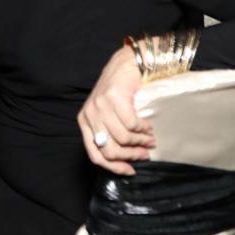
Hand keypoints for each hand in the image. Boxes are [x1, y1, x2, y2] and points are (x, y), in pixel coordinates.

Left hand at [77, 46, 153, 175]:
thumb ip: (111, 134)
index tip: (130, 171)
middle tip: (145, 153)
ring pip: (123, 139)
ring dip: (141, 141)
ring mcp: (100, 105)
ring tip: (150, 139)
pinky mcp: (113, 98)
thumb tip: (125, 162)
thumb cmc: (120, 91)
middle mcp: (89, 114)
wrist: (128, 63)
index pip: (95, 155)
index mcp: (84, 121)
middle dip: (131, 156)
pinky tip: (149, 125)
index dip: (114, 167)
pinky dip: (144, 128)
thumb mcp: (108, 115)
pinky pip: (131, 124)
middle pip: (109, 150)